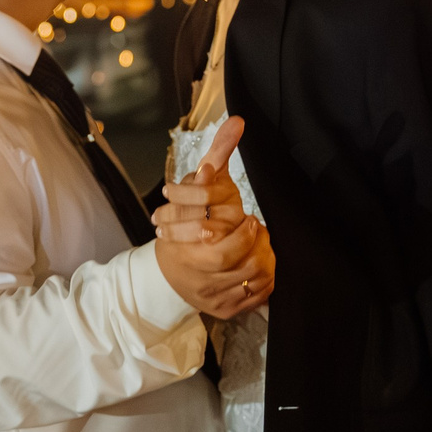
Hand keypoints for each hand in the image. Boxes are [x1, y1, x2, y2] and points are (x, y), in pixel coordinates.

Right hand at [152, 119, 275, 318]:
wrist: (165, 273)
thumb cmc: (184, 220)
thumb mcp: (197, 186)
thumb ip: (218, 153)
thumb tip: (238, 121)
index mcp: (185, 248)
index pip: (219, 245)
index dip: (241, 233)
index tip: (251, 218)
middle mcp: (195, 275)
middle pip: (238, 264)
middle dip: (255, 246)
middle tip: (260, 231)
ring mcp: (209, 295)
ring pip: (250, 281)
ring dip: (265, 262)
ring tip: (264, 245)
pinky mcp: (222, 311)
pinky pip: (254, 299)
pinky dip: (266, 282)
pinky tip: (265, 265)